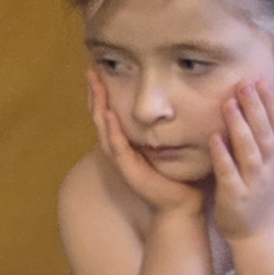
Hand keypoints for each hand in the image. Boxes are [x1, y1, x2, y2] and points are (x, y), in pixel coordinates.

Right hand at [90, 83, 200, 219]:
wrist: (182, 204)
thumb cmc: (179, 174)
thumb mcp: (170, 144)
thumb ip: (166, 127)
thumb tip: (173, 102)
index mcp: (126, 143)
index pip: (108, 114)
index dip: (103, 94)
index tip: (100, 70)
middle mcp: (120, 151)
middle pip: (100, 118)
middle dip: (96, 94)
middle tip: (91, 71)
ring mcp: (122, 161)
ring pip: (104, 130)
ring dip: (99, 107)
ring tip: (96, 86)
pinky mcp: (130, 171)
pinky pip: (117, 147)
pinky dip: (112, 131)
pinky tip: (109, 115)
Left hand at [208, 69, 273, 240]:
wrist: (263, 236)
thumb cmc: (267, 197)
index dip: (270, 102)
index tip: (261, 80)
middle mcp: (271, 168)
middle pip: (265, 132)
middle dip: (256, 107)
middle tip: (244, 83)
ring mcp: (254, 182)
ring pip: (250, 149)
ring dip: (240, 125)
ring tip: (229, 103)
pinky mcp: (237, 196)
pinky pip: (229, 172)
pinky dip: (223, 155)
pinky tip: (214, 138)